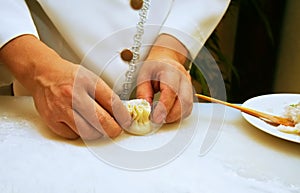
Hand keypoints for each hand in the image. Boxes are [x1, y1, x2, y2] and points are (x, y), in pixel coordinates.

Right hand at [0, 35, 130, 139]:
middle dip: (113, 129)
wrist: (43, 74)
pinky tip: (80, 124)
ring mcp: (61, 108)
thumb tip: (120, 113)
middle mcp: (73, 95)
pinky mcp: (52, 120)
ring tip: (97, 126)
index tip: (127, 121)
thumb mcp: (90, 78)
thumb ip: (105, 95)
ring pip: (87, 132)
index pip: (112, 102)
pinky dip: (79, 133)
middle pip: (101, 120)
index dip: (123, 116)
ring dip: (97, 133)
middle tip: (116, 130)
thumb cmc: (68, 76)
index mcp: (87, 82)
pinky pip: (72, 135)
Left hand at [136, 34, 192, 123]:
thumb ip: (143, 93)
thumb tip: (146, 110)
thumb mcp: (143, 76)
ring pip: (188, 106)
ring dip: (175, 117)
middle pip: (184, 100)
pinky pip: (188, 108)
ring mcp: (189, 86)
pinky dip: (178, 115)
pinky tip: (168, 115)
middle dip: (171, 115)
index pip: (171, 91)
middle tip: (157, 120)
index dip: (164, 107)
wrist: (166, 60)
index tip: (155, 118)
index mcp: (171, 70)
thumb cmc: (154, 68)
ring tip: (161, 118)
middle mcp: (184, 78)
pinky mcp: (190, 94)